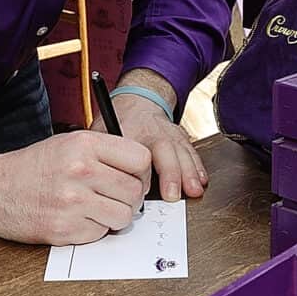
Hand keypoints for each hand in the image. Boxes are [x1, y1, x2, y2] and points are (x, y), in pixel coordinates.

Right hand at [0, 133, 149, 245]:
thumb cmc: (32, 167)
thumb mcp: (67, 144)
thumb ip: (104, 153)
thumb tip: (141, 172)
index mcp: (84, 144)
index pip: (140, 158)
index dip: (142, 172)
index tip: (134, 179)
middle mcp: (81, 170)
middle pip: (135, 191)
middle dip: (130, 199)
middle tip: (116, 199)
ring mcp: (73, 202)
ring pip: (123, 216)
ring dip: (115, 217)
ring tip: (97, 209)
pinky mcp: (65, 229)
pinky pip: (100, 233)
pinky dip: (94, 229)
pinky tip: (77, 218)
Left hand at [107, 84, 206, 204]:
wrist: (139, 100)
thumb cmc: (118, 122)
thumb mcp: (100, 131)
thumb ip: (99, 153)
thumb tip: (94, 185)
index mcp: (130, 129)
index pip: (135, 151)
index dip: (139, 171)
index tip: (140, 190)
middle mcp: (153, 131)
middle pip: (164, 149)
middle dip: (171, 173)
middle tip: (173, 195)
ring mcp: (170, 133)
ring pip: (182, 151)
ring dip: (190, 173)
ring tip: (194, 190)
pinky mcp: (181, 138)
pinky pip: (191, 152)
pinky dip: (198, 167)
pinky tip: (201, 181)